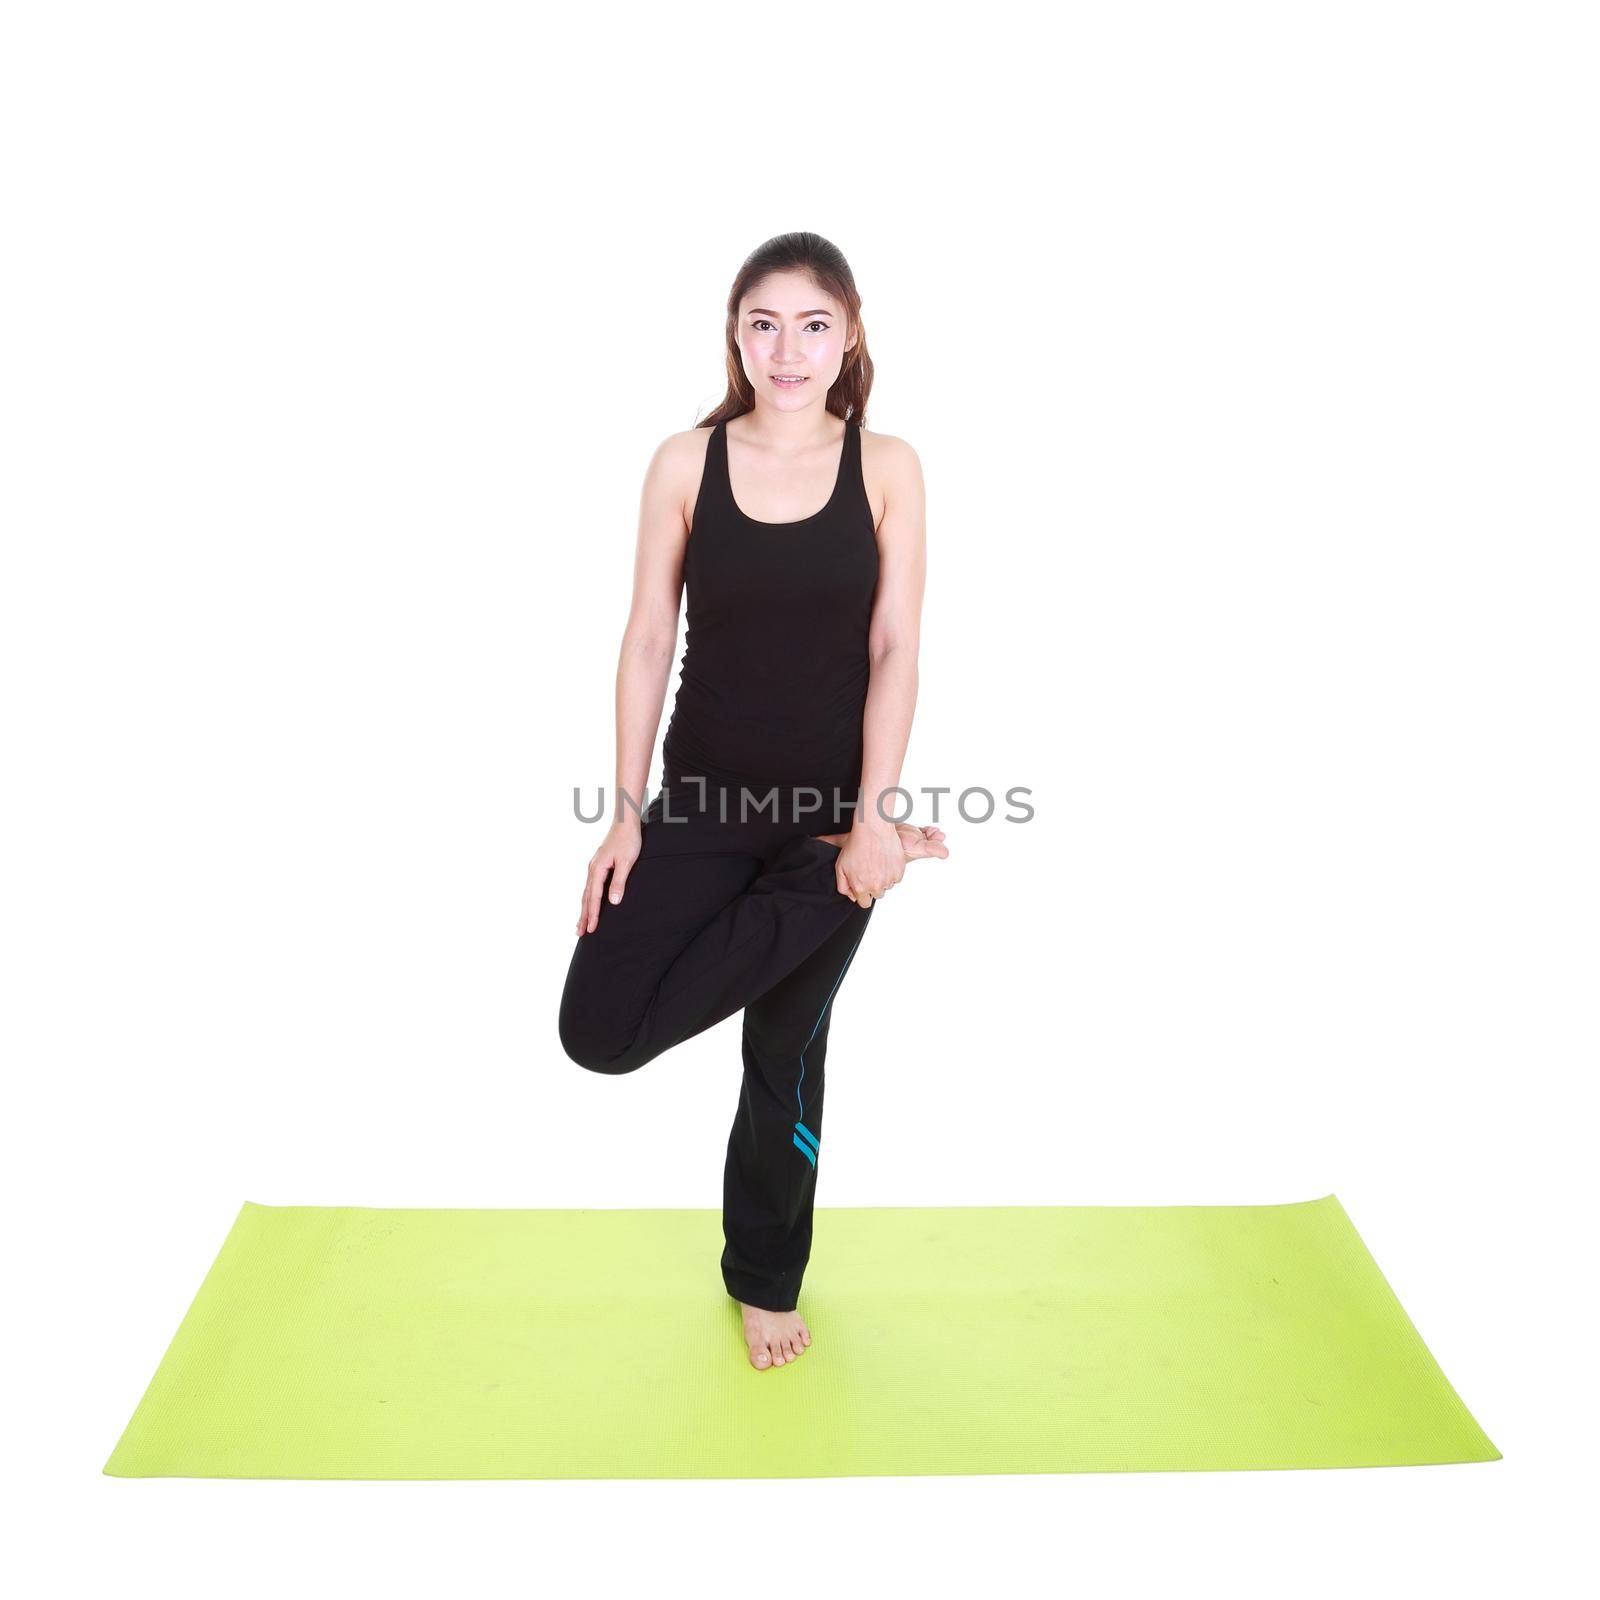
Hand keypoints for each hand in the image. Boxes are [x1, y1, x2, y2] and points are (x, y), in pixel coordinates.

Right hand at [576, 819, 642, 934]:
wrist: (624, 823)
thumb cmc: (628, 841)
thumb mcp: (626, 862)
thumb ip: (619, 882)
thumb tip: (613, 901)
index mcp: (598, 870)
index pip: (595, 898)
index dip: (593, 915)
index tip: (592, 929)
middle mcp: (592, 869)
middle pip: (586, 898)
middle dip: (583, 916)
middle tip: (579, 933)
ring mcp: (594, 867)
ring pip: (587, 893)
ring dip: (584, 909)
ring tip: (580, 923)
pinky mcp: (599, 865)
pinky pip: (591, 886)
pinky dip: (588, 898)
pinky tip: (589, 903)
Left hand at [835, 821, 905, 907]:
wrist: (872, 830)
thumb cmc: (856, 845)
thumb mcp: (840, 866)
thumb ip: (843, 886)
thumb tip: (852, 896)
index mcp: (861, 887)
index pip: (864, 903)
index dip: (863, 894)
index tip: (863, 884)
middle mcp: (876, 886)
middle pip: (877, 895)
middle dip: (873, 886)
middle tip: (870, 870)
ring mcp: (888, 879)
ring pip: (887, 886)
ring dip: (883, 879)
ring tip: (877, 863)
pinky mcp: (899, 872)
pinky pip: (896, 878)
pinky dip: (892, 872)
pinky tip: (884, 860)